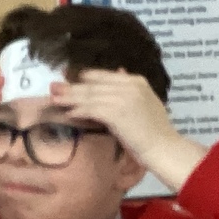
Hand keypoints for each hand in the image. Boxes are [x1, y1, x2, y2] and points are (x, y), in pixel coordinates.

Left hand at [51, 70, 205, 190]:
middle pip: (94, 84)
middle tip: (54, 87)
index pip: (104, 75)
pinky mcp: (117, 113)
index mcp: (137, 81)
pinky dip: (79, 111)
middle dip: (72, 86)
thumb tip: (119, 71)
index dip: (84, 77)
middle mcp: (130, 85)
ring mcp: (123, 98)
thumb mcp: (145, 102)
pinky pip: (92, 109)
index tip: (68, 77)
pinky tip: (69, 113)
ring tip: (55, 99)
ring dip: (70, 98)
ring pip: (90, 96)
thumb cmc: (155, 131)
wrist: (164, 147)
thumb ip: (130, 89)